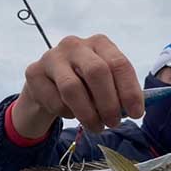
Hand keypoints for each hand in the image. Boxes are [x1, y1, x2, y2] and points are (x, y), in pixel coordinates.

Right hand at [12, 34, 144, 137]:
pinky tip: (71, 114)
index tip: (136, 114)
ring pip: (72, 88)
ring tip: (96, 127)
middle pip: (97, 72)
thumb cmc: (83, 86)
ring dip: (88, 114)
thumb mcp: (105, 85)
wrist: (45, 89)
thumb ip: (119, 93)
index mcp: (99, 43)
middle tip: (114, 123)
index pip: (119, 64)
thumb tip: (135, 109)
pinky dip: (67, 114)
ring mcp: (52, 56)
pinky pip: (54, 100)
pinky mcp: (34, 73)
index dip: (130, 91)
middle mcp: (75, 44)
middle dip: (108, 103)